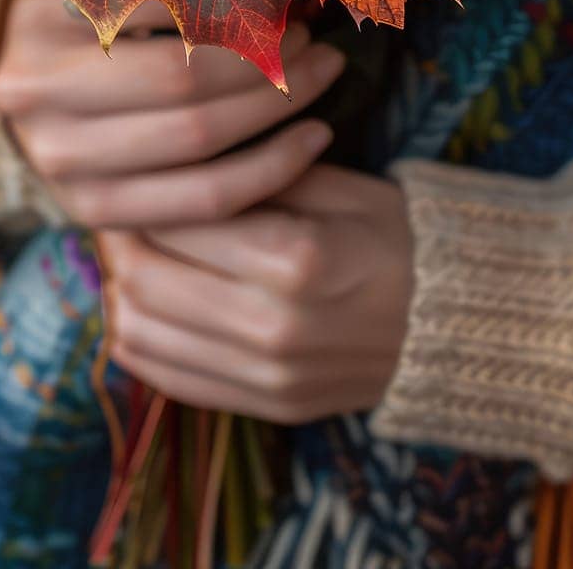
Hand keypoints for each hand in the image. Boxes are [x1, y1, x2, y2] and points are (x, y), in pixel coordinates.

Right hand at [0, 0, 345, 228]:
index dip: (236, 1)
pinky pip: (200, 202)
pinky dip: (269, 173)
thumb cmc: (85, 5)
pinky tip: (311, 141)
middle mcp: (34, 91)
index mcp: (39, 14)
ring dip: (277, 111)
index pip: (160, 6)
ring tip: (323, 76)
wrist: (22, 80)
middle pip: (181, 82)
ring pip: (197, 144)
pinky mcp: (92, 210)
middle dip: (266, 61)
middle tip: (318, 41)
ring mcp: (58, 161)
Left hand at [100, 165, 412, 422]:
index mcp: (294, 259)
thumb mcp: (333, 185)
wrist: (454, 319)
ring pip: (140, 331)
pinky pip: (166, 377)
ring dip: (119, 287)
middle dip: (121, 237)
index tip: (137, 169)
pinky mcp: (264, 406)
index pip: (180, 219)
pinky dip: (138, 337)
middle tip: (120, 206)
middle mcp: (272, 326)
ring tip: (129, 252)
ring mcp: (266, 376)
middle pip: (145, 277)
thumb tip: (174, 167)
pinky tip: (142, 301)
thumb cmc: (393, 234)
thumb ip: (253, 177)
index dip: (147, 190)